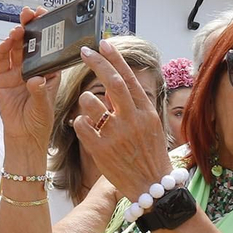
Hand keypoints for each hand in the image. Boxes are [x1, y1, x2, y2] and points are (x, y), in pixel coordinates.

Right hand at [0, 7, 59, 156]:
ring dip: (16, 36)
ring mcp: (17, 72)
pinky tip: (5, 43)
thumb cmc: (39, 121)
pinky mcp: (3, 78)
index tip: (46, 16)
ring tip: (19, 29)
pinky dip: (3, 50)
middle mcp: (32, 68)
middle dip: (30, 27)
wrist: (24, 136)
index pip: (48, 46)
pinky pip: (2, 61)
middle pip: (30, 42)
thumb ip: (39, 92)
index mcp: (48, 71)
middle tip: (30, 14)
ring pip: (16, 48)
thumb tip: (35, 80)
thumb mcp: (44, 106)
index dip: (47, 30)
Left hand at [71, 38, 172, 202]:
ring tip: (89, 107)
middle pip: (111, 82)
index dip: (115, 58)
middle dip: (96, 62)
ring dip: (85, 100)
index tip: (103, 44)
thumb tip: (112, 88)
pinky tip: (85, 128)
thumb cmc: (150, 156)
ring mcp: (116, 135)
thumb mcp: (149, 127)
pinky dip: (79, 123)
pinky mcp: (101, 150)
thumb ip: (133, 107)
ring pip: (90, 102)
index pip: (129, 78)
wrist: (152, 188)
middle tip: (84, 51)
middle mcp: (132, 120)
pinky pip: (81, 125)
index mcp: (146, 112)